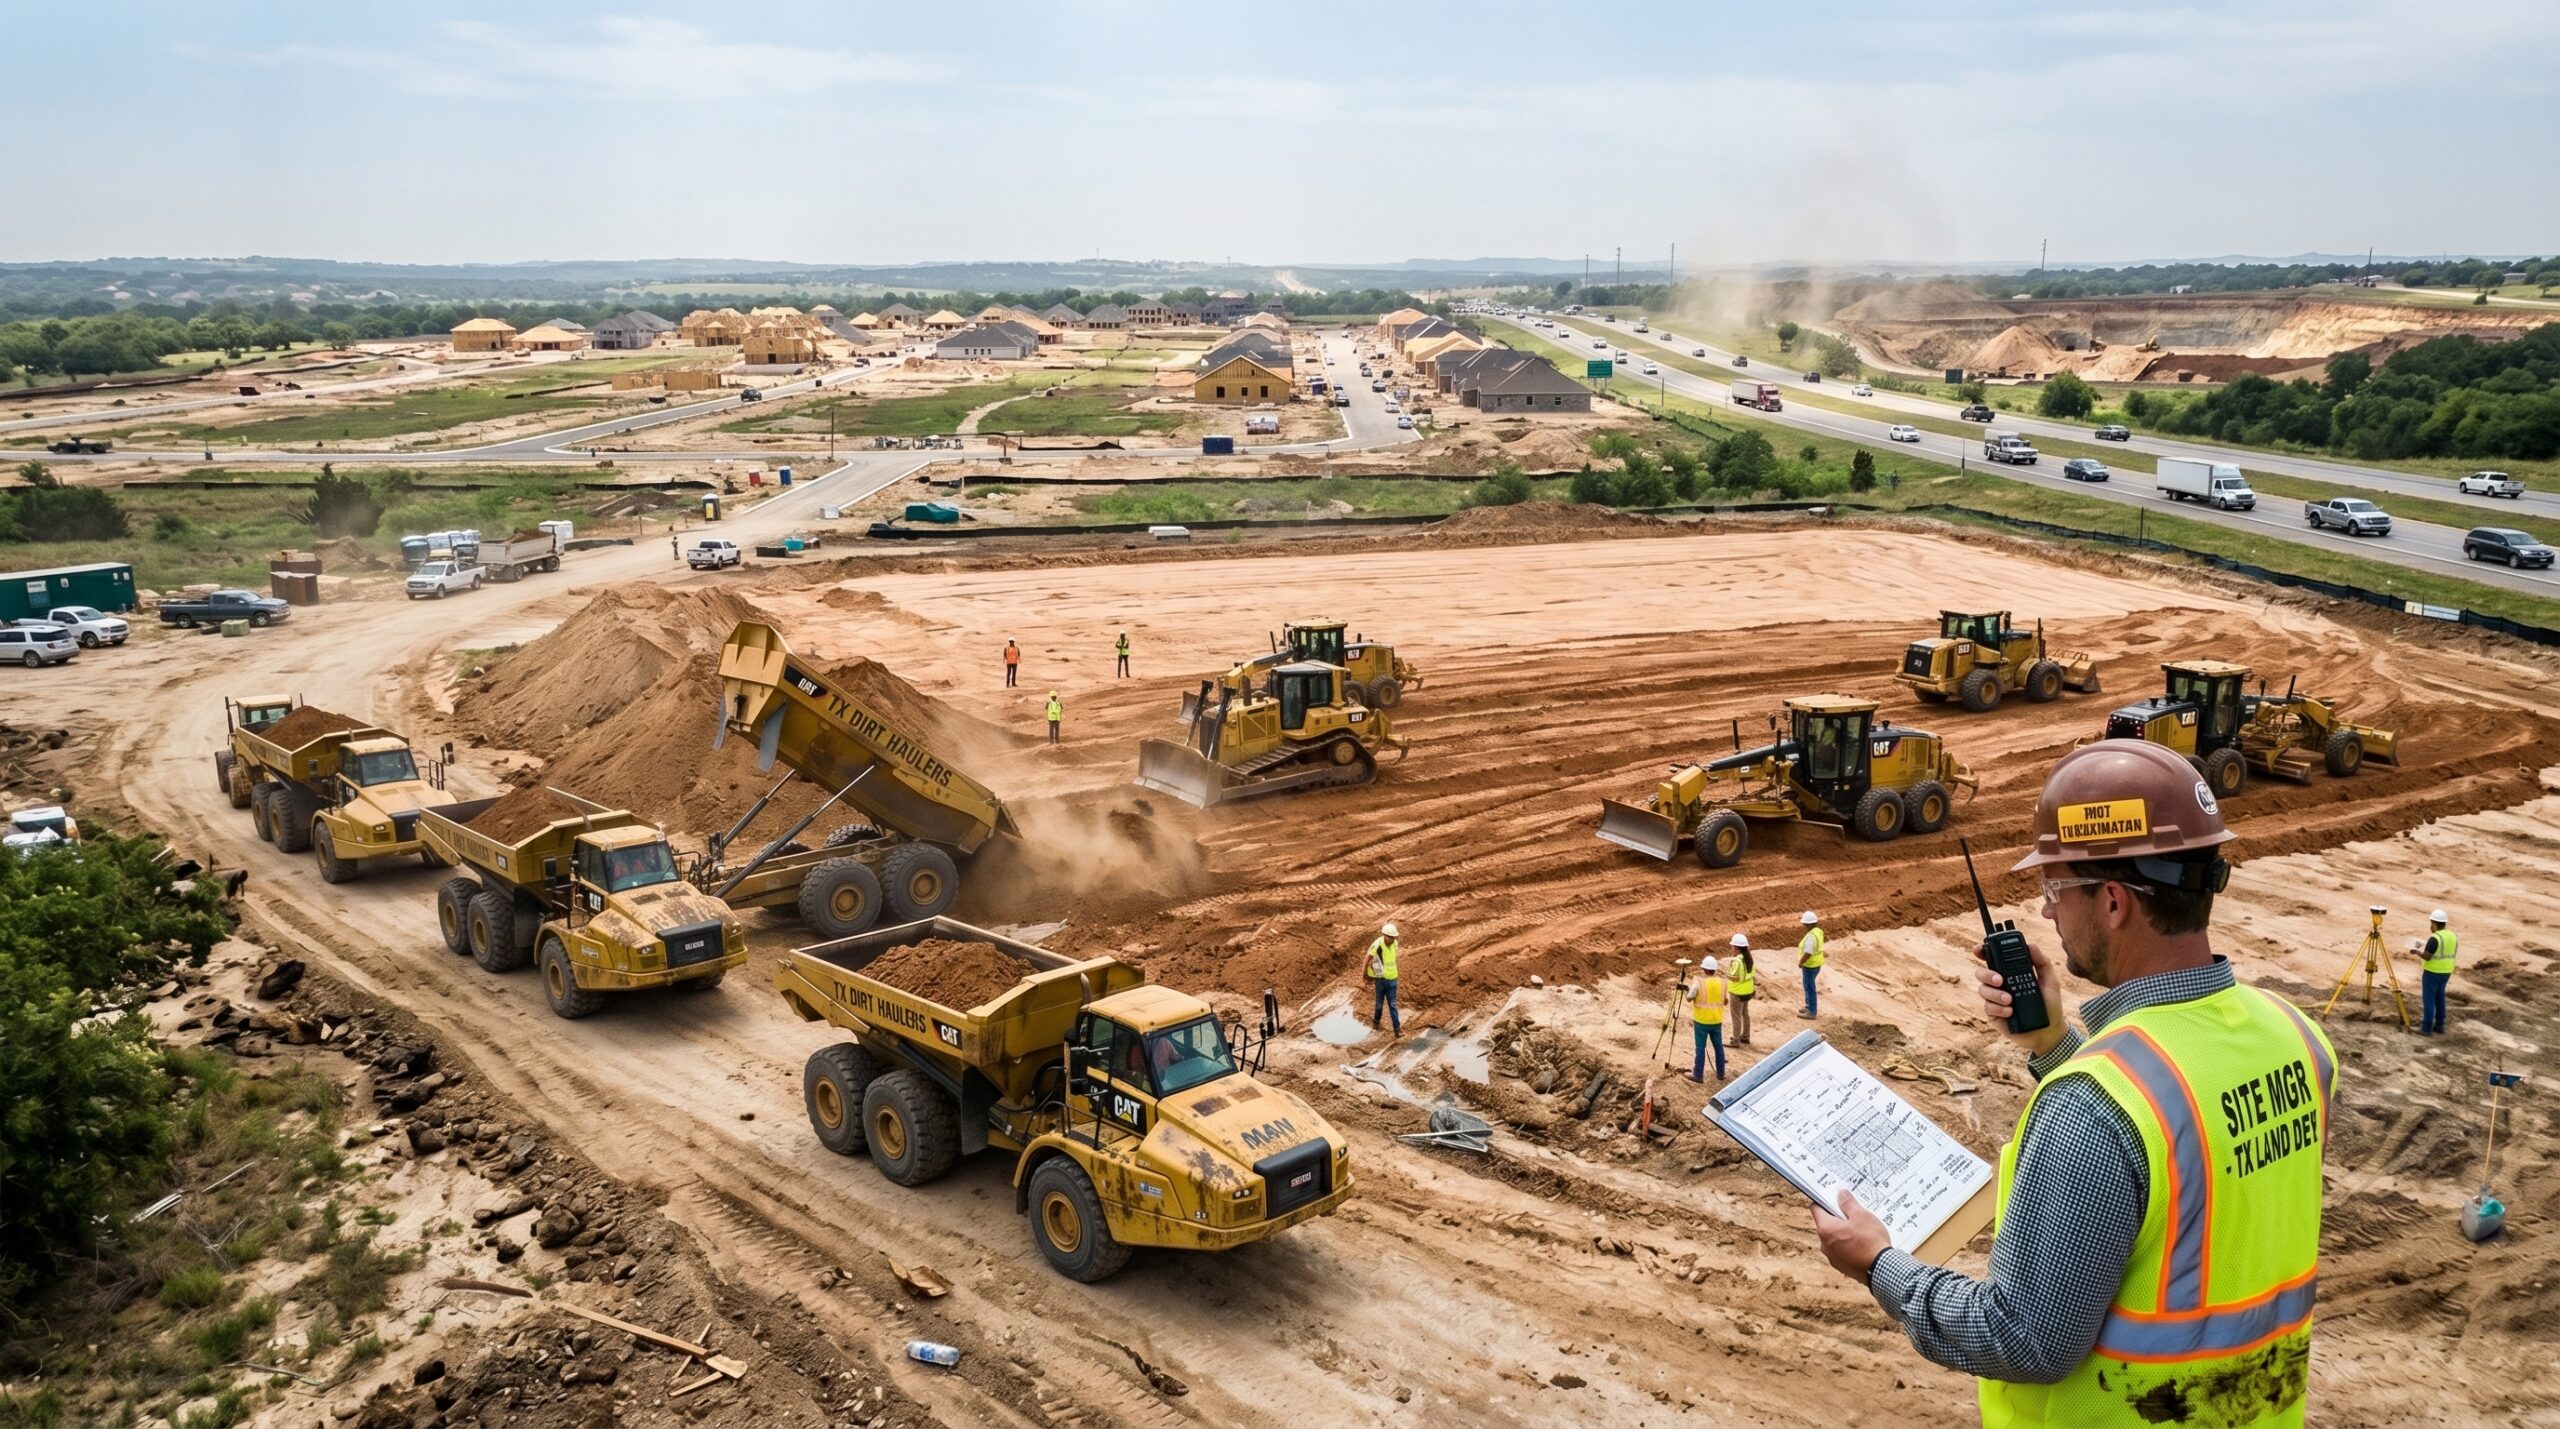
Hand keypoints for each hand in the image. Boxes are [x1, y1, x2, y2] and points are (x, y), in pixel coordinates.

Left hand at [1813, 1190, 1891, 1282]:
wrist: (1882, 1270)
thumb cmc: (1870, 1241)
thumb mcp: (1861, 1215)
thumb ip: (1848, 1203)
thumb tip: (1840, 1194)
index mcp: (1825, 1229)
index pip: (1816, 1209)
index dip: (1825, 1201)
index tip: (1836, 1199)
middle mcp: (1824, 1245)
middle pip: (1826, 1224)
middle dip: (1838, 1218)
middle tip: (1854, 1214)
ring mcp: (1832, 1258)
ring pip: (1835, 1239)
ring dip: (1845, 1233)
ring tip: (1862, 1230)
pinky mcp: (1842, 1267)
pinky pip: (1842, 1251)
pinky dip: (1849, 1246)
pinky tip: (1864, 1244)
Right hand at [1974, 937, 2067, 1058]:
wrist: (2049, 1032)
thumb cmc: (2050, 1006)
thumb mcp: (2050, 982)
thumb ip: (2042, 962)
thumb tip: (2032, 944)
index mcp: (2011, 973)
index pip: (1993, 959)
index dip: (1983, 952)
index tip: (1980, 950)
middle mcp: (2000, 984)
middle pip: (1981, 973)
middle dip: (1987, 974)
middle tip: (2000, 980)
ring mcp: (1995, 999)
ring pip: (1982, 990)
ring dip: (1995, 993)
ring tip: (2009, 1000)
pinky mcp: (1993, 1014)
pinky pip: (1987, 1007)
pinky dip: (1998, 1008)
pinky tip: (2010, 1012)